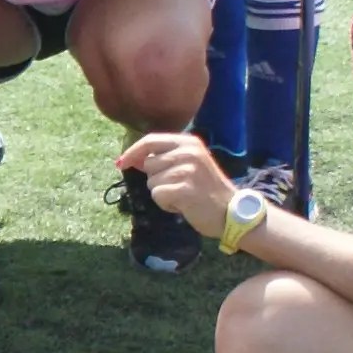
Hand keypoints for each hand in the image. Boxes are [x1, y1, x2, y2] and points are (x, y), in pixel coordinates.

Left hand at [116, 133, 234, 239]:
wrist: (231, 212)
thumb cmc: (208, 190)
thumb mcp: (189, 165)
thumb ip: (164, 160)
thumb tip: (134, 159)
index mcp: (189, 142)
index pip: (150, 140)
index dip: (132, 152)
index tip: (121, 163)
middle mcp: (188, 152)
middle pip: (149, 164)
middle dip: (157, 179)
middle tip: (178, 188)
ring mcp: (187, 170)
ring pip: (152, 182)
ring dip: (163, 193)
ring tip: (184, 196)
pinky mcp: (185, 189)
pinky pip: (158, 195)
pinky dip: (167, 204)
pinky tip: (184, 205)